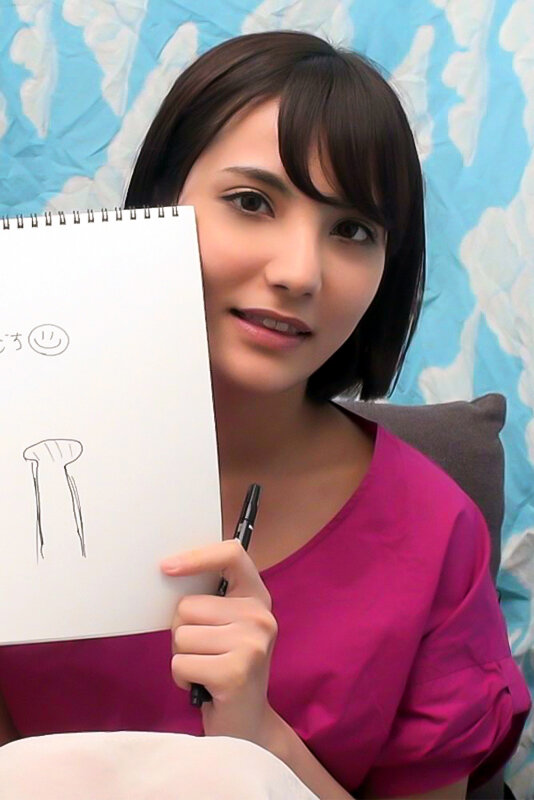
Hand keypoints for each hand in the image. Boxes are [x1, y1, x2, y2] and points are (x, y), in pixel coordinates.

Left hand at [160, 539, 278, 744]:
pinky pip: (180, 662)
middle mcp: (260, 616)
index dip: (198, 556)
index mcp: (257, 596)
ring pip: (181, 635)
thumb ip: (209, 600)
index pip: (232, 554)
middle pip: (188, 605)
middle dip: (183, 631)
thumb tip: (168, 572)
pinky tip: (203, 685)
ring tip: (205, 668)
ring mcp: (252, 643)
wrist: (246, 724)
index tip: (167, 567)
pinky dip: (182, 678)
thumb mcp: (226, 625)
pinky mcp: (236, 672)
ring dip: (182, 656)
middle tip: (204, 652)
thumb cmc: (225, 667)